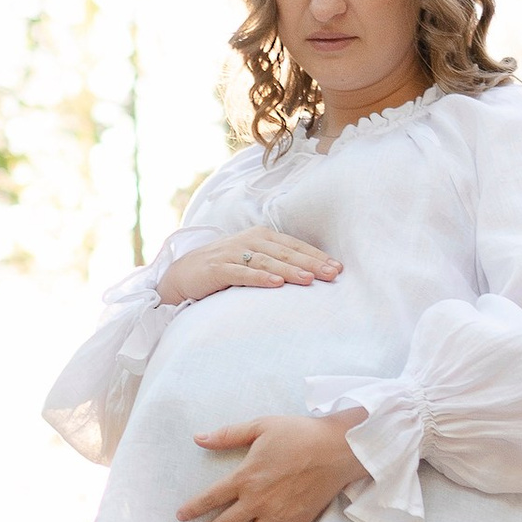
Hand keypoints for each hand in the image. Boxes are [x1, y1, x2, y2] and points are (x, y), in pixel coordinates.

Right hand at [159, 224, 340, 304]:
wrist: (183, 273)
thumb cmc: (224, 268)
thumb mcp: (252, 260)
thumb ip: (276, 263)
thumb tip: (312, 274)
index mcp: (261, 236)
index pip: (294, 245)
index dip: (316, 256)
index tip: (338, 268)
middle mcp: (249, 240)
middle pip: (285, 252)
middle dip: (311, 262)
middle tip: (333, 274)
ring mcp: (232, 253)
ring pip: (266, 261)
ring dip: (289, 270)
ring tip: (309, 279)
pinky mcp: (217, 268)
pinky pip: (242, 273)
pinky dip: (259, 278)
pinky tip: (276, 284)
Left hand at [177, 414, 363, 521]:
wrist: (337, 449)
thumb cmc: (299, 433)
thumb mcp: (260, 426)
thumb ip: (228, 435)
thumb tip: (198, 438)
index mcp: (246, 477)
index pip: (211, 498)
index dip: (194, 509)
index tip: (181, 518)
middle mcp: (258, 501)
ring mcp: (278, 515)